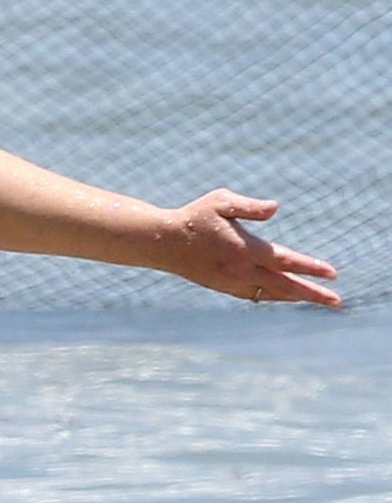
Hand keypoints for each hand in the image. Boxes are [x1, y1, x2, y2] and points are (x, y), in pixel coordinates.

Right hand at [167, 191, 340, 307]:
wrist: (165, 243)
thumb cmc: (195, 217)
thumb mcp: (221, 201)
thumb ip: (250, 207)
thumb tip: (275, 208)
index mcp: (245, 249)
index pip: (286, 260)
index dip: (311, 267)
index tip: (332, 272)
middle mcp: (242, 270)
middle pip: (285, 286)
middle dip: (313, 293)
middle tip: (337, 301)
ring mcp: (233, 282)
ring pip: (273, 294)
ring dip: (296, 297)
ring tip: (317, 298)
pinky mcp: (225, 287)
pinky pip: (257, 295)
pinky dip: (275, 296)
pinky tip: (285, 295)